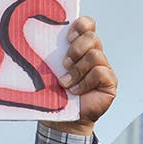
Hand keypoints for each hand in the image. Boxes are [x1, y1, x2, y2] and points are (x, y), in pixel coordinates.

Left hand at [42, 16, 114, 136]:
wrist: (63, 119)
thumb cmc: (56, 92)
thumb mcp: (50, 69)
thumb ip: (50, 53)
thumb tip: (32, 33)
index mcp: (81, 47)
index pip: (88, 25)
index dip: (81, 25)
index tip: (68, 37)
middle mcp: (95, 55)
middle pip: (92, 38)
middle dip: (76, 49)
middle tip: (64, 64)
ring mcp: (104, 68)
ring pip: (95, 55)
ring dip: (77, 70)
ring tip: (66, 83)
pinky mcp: (110, 82)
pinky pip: (100, 73)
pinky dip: (85, 82)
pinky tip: (76, 91)